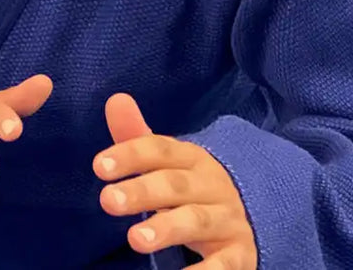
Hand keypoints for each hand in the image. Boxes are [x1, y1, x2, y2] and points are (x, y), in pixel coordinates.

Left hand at [94, 94, 256, 269]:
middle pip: (175, 184)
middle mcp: (212, 186)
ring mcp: (228, 220)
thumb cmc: (193, 190)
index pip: (160, 150)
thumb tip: (115, 99)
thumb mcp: (169, 164)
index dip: (131, 154)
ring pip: (197, 221)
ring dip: (167, 228)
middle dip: (142, 192)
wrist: (253, 218)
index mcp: (192, 159)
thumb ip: (138, 138)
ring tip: (135, 240)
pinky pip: (224, 264)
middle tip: (107, 201)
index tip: (99, 166)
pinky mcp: (239, 254)